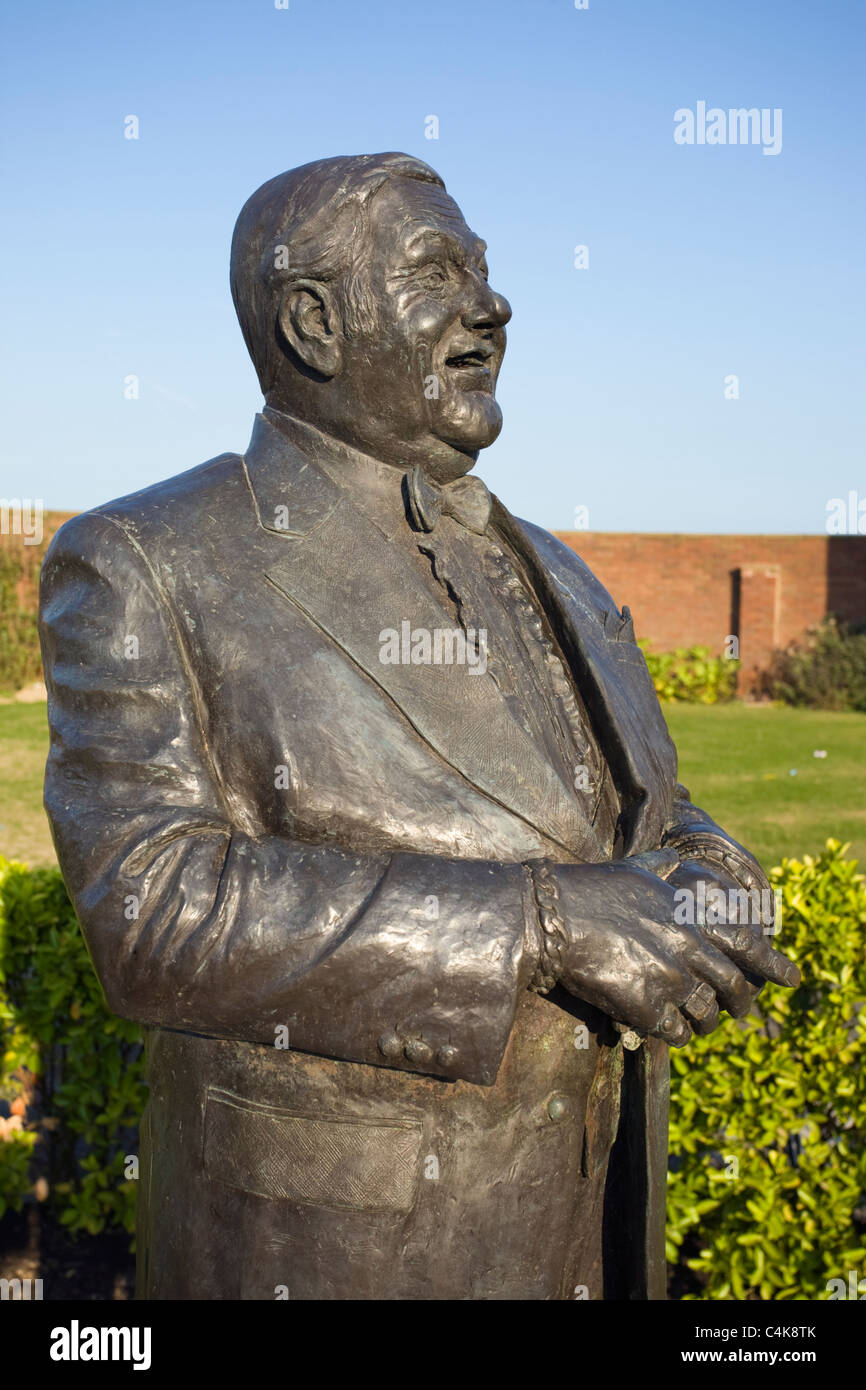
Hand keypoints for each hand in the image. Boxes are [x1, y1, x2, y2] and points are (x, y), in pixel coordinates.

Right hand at [549, 851, 795, 1046]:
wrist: (555, 919)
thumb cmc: (590, 891)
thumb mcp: (634, 872)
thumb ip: (662, 872)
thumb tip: (672, 862)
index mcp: (688, 914)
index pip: (746, 942)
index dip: (772, 964)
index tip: (791, 978)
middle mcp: (687, 947)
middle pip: (733, 986)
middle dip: (741, 1003)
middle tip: (741, 1010)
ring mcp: (669, 979)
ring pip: (708, 1014)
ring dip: (707, 1023)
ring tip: (702, 1025)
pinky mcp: (646, 1007)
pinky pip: (676, 1031)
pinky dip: (677, 1033)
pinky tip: (669, 1028)